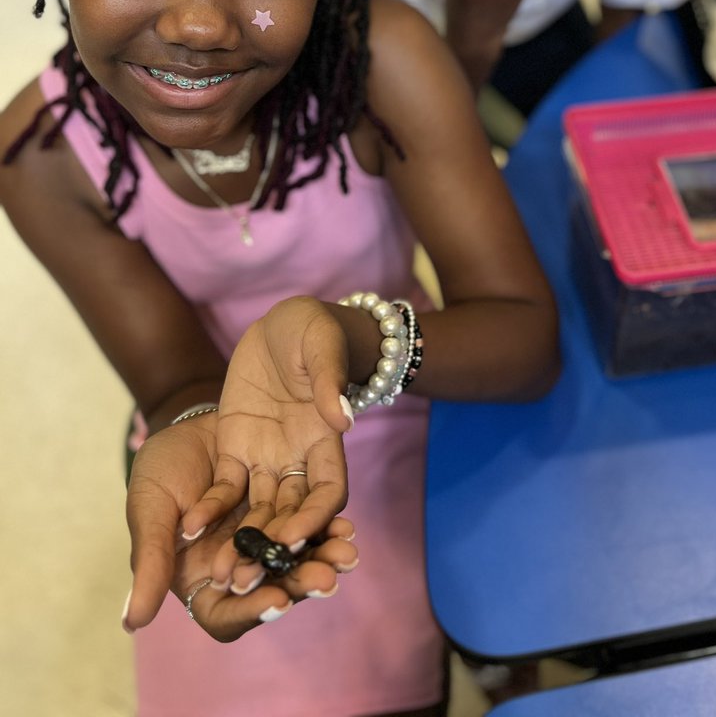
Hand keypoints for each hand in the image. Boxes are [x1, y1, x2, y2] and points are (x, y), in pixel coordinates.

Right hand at [125, 416, 356, 641]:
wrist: (186, 425)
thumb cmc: (157, 473)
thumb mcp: (149, 512)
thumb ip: (149, 563)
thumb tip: (133, 623)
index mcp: (200, 579)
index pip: (225, 614)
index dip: (250, 611)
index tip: (277, 601)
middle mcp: (237, 565)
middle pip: (270, 587)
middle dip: (299, 584)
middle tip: (327, 579)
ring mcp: (263, 537)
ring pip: (293, 557)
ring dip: (320, 556)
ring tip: (346, 553)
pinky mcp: (283, 508)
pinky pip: (305, 522)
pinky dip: (324, 524)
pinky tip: (345, 524)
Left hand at [181, 296, 352, 566]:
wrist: (283, 323)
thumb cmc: (313, 330)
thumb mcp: (323, 347)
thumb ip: (329, 383)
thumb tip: (342, 419)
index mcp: (327, 441)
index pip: (328, 491)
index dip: (316, 517)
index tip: (295, 537)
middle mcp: (299, 459)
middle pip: (291, 512)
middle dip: (274, 546)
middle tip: (252, 576)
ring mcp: (267, 457)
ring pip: (257, 510)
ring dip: (242, 541)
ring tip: (222, 572)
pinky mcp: (236, 449)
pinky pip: (225, 487)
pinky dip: (211, 509)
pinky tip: (189, 527)